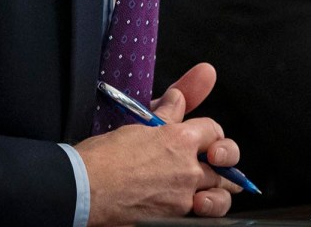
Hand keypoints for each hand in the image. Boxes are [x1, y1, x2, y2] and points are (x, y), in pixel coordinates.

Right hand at [78, 63, 241, 225]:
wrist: (84, 189)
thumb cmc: (103, 158)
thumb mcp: (137, 127)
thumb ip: (166, 112)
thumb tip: (178, 96)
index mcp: (180, 139)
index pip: (213, 130)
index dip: (210, 133)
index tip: (206, 139)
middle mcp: (188, 169)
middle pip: (226, 163)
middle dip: (225, 162)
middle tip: (219, 165)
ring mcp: (183, 197)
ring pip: (219, 195)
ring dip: (218, 193)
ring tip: (211, 192)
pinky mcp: (173, 218)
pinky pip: (198, 215)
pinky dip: (198, 210)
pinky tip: (191, 206)